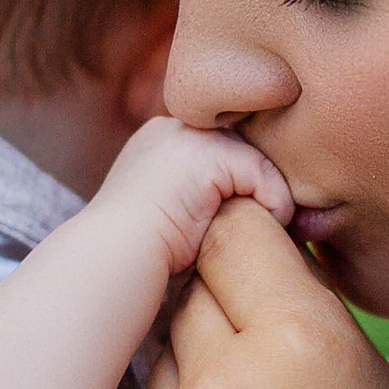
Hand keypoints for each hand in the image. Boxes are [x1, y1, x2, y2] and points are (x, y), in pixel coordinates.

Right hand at [89, 117, 295, 275]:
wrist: (114, 258)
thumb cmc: (139, 258)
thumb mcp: (171, 219)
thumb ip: (202, 202)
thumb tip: (256, 209)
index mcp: (157, 144)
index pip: (220, 153)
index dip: (239, 188)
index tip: (251, 220)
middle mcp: (172, 130)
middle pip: (241, 152)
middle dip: (257, 189)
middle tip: (271, 225)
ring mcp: (189, 136)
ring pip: (256, 163)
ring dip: (265, 200)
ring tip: (258, 233)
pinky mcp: (209, 152)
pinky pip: (265, 175)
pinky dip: (274, 205)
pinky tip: (260, 230)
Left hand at [109, 201, 388, 388]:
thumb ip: (306, 311)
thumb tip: (241, 244)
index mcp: (303, 350)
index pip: (236, 232)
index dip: (256, 241)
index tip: (271, 259)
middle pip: (189, 285)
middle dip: (224, 302)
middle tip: (272, 358)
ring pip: (161, 355)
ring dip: (196, 369)